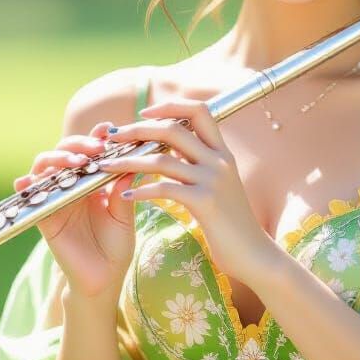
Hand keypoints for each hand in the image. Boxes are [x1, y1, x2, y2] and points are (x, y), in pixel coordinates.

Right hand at [13, 121, 137, 301]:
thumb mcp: (124, 215)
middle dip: (79, 143)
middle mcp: (73, 185)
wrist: (104, 279)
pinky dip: (26, 185)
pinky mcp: (44, 216)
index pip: (91, 151)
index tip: (109, 130)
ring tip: (76, 162)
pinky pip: (31, 196)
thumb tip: (129, 162)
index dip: (96, 137)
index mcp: (94, 181)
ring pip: (46, 166)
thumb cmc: (116, 247)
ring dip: (58, 158)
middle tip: (96, 148)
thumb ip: (122, 190)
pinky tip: (28, 180)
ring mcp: (57, 198)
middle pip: (66, 151)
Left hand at [97, 97, 280, 287]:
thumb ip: (199, 163)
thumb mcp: (217, 184)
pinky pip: (165, 188)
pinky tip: (126, 194)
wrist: (253, 253)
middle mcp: (220, 160)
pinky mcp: (206, 202)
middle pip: (174, 128)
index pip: (199, 110)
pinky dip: (142, 189)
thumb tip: (173, 146)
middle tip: (113, 137)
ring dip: (128, 160)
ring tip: (106, 166)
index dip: (170, 106)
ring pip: (162, 159)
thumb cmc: (230, 222)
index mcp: (222, 152)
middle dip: (138, 129)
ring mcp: (214, 180)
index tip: (144, 113)